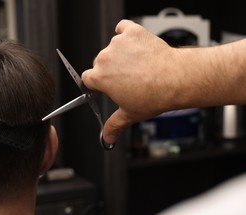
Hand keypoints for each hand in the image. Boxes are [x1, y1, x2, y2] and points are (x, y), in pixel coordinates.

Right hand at [82, 19, 177, 144]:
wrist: (176, 78)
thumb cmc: (153, 95)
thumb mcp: (130, 114)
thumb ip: (113, 126)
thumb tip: (106, 138)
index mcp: (100, 78)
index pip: (87, 78)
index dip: (96, 83)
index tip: (106, 85)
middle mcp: (105, 58)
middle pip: (100, 62)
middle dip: (111, 69)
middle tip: (128, 78)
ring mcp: (118, 44)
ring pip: (113, 48)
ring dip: (121, 54)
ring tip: (138, 65)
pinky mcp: (132, 32)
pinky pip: (123, 28)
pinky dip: (127, 34)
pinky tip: (136, 45)